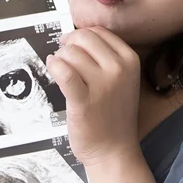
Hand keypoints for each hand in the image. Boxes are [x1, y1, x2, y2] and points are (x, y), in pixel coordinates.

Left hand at [48, 27, 139, 167]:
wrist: (113, 150)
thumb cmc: (113, 114)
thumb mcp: (121, 79)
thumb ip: (104, 56)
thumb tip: (76, 37)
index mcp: (130, 60)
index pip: (99, 32)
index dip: (80, 35)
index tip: (71, 44)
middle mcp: (119, 69)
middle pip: (83, 38)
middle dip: (69, 45)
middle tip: (63, 57)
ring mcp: (102, 85)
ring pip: (71, 53)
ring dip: (60, 58)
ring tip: (60, 69)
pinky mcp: (83, 100)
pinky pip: (63, 72)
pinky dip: (54, 66)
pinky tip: (52, 67)